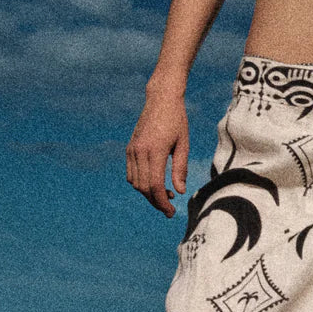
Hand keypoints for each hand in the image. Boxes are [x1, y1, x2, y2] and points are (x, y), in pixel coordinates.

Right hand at [126, 87, 189, 216]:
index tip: (171, 212)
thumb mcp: (183, 144)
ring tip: (166, 195)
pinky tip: (155, 183)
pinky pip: (131, 174)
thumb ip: (180, 168)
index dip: (162, 202)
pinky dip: (141, 183)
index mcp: (155, 150)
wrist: (161, 99)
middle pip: (144, 187)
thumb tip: (180, 191)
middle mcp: (139, 151)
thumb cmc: (177, 120)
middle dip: (156, 202)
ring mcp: (132, 150)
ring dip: (148, 194)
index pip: (155, 185)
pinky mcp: (129, 148)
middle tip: (170, 209)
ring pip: (135, 183)